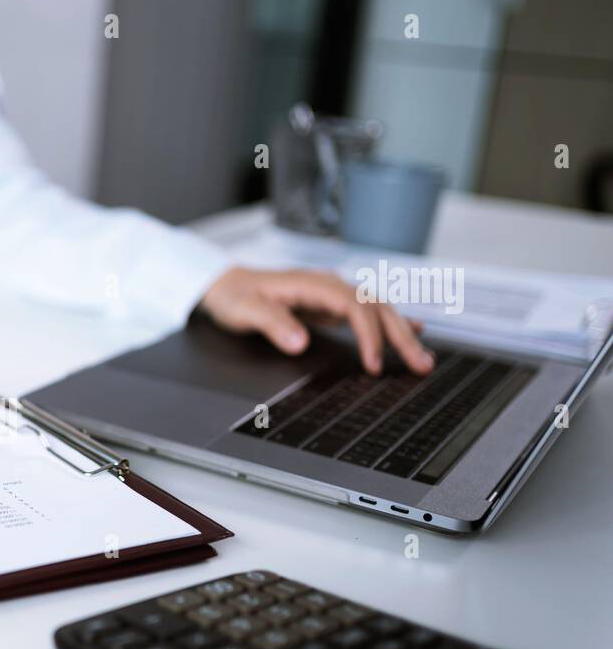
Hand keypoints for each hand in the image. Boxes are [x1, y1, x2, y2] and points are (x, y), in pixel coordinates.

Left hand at [199, 266, 433, 374]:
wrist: (225, 284)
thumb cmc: (234, 296)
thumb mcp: (245, 311)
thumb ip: (272, 324)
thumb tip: (299, 342)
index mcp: (312, 284)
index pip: (354, 307)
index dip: (368, 335)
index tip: (372, 364)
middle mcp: (328, 284)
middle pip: (375, 307)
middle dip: (400, 336)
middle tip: (421, 364)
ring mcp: (331, 293)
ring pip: (377, 309)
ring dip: (401, 333)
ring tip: (422, 359)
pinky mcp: (330, 304)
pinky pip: (367, 312)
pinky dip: (390, 323)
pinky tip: (412, 331)